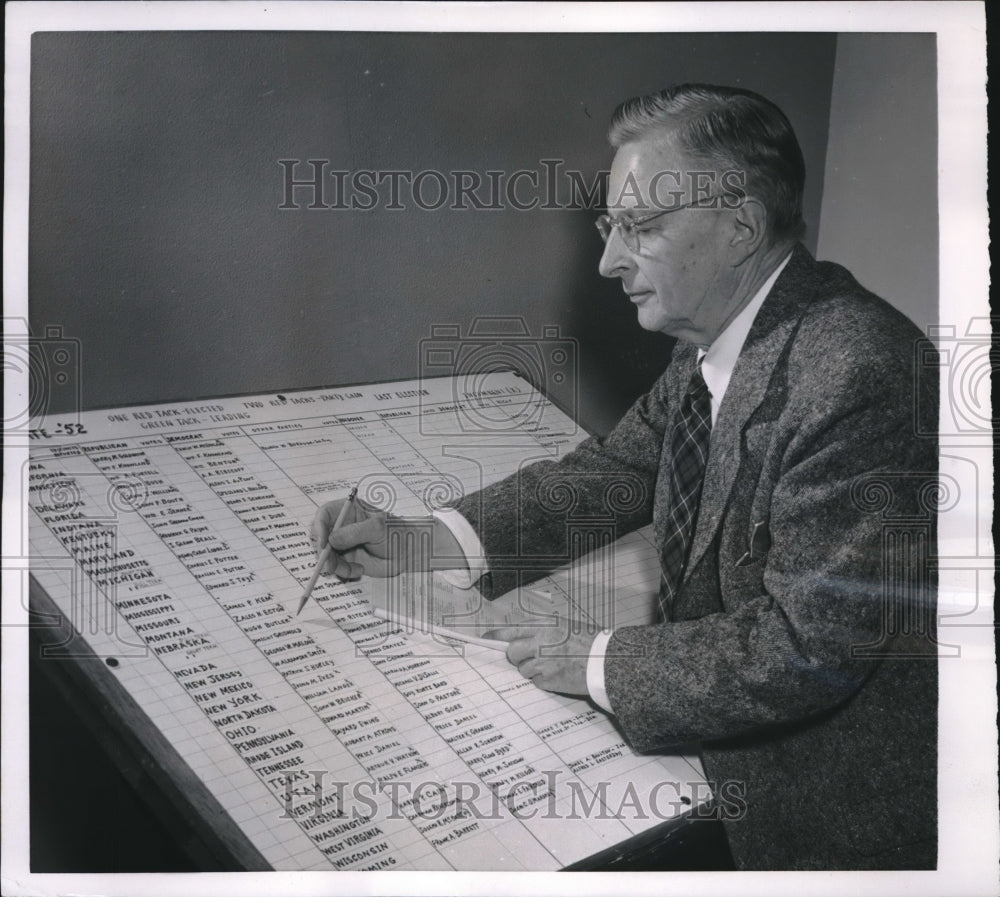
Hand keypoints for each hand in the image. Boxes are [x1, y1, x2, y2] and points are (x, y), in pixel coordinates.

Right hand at [310, 500, 464, 578]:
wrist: (410, 553)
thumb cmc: (397, 533)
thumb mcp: (378, 529)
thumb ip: (354, 533)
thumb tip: (331, 539)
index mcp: (349, 510)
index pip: (325, 514)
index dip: (319, 527)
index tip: (323, 543)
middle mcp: (342, 526)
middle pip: (319, 536)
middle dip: (323, 552)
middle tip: (331, 565)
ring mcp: (343, 543)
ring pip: (325, 554)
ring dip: (334, 565)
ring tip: (352, 570)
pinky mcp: (346, 558)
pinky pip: (335, 567)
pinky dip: (343, 571)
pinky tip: (358, 570)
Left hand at [482, 621, 595, 695]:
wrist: (607, 660)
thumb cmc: (591, 642)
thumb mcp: (566, 626)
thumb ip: (543, 631)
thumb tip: (523, 637)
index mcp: (545, 625)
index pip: (510, 630)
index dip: (495, 637)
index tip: (486, 640)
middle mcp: (540, 642)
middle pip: (512, 652)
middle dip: (517, 656)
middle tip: (528, 657)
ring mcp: (543, 662)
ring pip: (524, 669)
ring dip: (534, 670)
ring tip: (554, 665)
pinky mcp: (549, 679)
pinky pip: (537, 682)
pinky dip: (545, 681)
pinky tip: (559, 675)